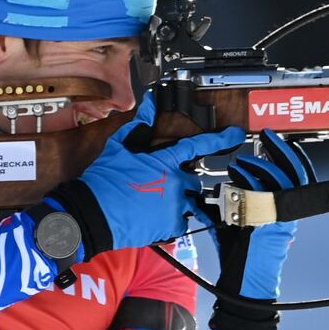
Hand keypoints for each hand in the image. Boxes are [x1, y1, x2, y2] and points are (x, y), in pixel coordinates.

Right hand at [45, 93, 245, 254]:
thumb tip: (150, 103)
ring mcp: (175, 205)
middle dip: (181, 183)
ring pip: (189, 202)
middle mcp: (175, 183)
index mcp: (165, 161)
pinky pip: (181, 222)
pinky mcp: (171, 226)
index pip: (198, 146)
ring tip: (154, 204)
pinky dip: (171, 220)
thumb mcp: (119, 147)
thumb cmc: (104, 180)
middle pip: (193, 180)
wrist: (93, 213)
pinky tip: (153, 217)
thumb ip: (139, 125)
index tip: (235, 135)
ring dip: (177, 203)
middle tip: (158, 187)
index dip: (220, 139)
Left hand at [207, 129, 315, 329]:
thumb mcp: (234, 227)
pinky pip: (267, 193)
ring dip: (261, 163)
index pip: (295, 177)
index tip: (274, 142)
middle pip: (294, 172)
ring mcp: (282, 218)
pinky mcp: (272, 223)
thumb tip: (208, 194)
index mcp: (284, 212)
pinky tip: (238, 174)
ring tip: (242, 160)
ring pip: (281, 179)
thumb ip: (228, 208)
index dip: (288, 157)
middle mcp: (288, 213)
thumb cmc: (239, 260)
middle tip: (268, 136)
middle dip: (282, 150)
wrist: (245, 287)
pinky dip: (253, 180)